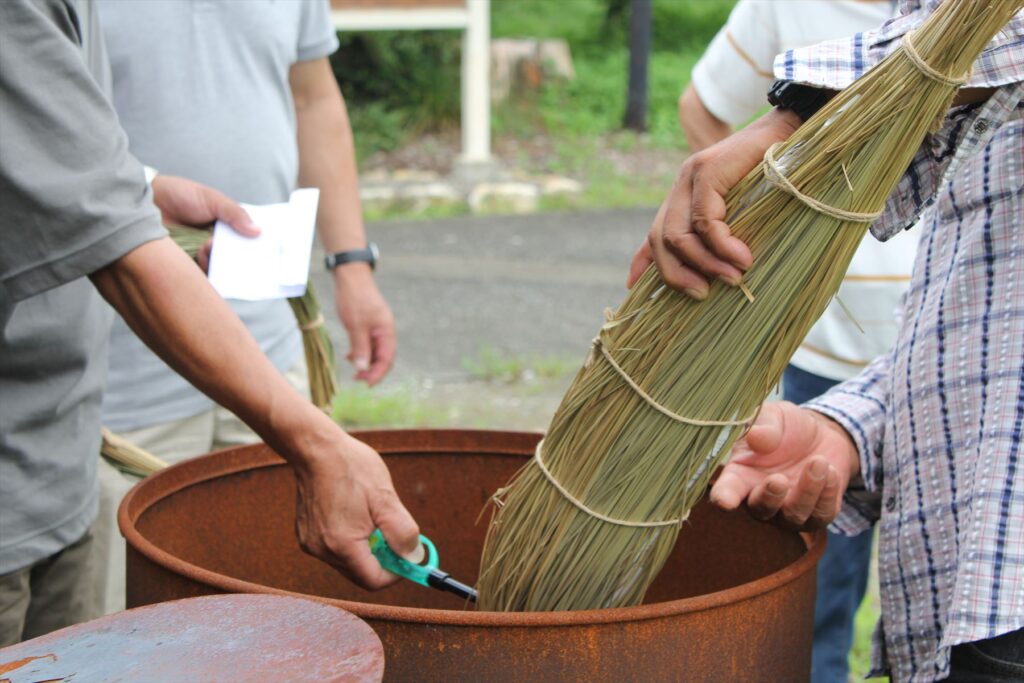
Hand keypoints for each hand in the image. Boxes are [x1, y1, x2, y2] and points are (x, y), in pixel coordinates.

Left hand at [150, 175, 259, 270]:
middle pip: (237, 257)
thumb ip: (235, 213)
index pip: (246, 240)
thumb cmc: (179, 195)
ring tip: (207, 245)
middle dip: (240, 258)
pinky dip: (205, 270)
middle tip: (237, 252)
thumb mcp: (212, 199)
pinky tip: (200, 256)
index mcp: (226, 226)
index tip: (263, 251)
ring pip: (221, 266)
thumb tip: (257, 231)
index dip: (255, 246)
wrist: (145, 201)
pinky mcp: (189, 265)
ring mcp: (203, 255)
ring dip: (220, 261)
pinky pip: (202, 274)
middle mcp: (218, 242)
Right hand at [292, 431, 419, 588]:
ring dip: (365, 548)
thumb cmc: (352, 468)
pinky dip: (349, 540)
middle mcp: (322, 550)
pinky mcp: (306, 534)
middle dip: (381, 559)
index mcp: (342, 545)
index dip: (395, 573)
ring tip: (372, 517)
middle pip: (360, 573)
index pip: (373, 581)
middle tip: (392, 534)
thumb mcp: (386, 498)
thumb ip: (403, 533)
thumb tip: (413, 556)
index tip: (407, 556)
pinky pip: (334, 548)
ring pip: (347, 561)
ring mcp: (311, 543)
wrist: (316, 449)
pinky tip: (354, 513)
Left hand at [332, 264, 395, 384]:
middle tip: (357, 380)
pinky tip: (350, 356)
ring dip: (365, 362)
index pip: (387, 359)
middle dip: (372, 370)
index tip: (366, 384)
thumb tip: (363, 368)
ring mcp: (377, 328)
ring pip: (374, 352)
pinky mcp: (368, 325)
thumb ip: (361, 347)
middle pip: (383, 357)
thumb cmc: (354, 298)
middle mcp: (385, 331)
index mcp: (386, 331)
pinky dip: (361, 352)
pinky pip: (368, 344)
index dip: (378, 374)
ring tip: (352, 370)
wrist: (351, 276)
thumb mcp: (355, 325)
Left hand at [627, 108, 800, 298]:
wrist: (796, 130)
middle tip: (702, 294)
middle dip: (675, 274)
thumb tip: (724, 270)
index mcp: (686, 195)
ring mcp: (691, 176)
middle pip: (660, 238)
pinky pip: (705, 220)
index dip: (642, 261)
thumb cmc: (778, 175)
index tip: (632, 285)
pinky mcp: (708, 170)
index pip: (654, 231)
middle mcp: (682, 185)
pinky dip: (721, 245)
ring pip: (679, 234)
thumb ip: (724, 233)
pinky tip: (741, 258)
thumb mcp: (745, 210)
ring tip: (732, 279)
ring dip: (705, 263)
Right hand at [709, 401, 859, 529]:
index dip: (725, 498)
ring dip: (807, 491)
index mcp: (740, 475)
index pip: (727, 491)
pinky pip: (822, 514)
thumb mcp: (774, 417)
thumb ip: (765, 426)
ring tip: (819, 461)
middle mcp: (761, 498)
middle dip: (770, 498)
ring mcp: (789, 511)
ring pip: (794, 516)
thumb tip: (756, 436)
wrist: (821, 435)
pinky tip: (831, 471)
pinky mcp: (817, 514)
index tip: (726, 501)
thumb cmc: (786, 427)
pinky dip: (828, 494)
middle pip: (761, 510)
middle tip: (778, 479)